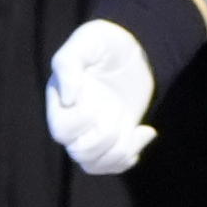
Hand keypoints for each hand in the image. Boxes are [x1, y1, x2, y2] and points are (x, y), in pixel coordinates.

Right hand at [49, 18, 157, 174]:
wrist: (133, 48)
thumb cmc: (105, 41)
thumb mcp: (87, 41)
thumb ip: (69, 63)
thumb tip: (67, 99)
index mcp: (60, 101)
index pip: (62, 131)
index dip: (83, 122)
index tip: (98, 99)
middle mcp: (72, 121)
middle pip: (80, 152)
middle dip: (108, 137)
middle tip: (119, 111)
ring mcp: (93, 131)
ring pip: (95, 164)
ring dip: (122, 150)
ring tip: (140, 129)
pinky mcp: (114, 137)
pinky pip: (112, 164)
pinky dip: (131, 156)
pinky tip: (146, 132)